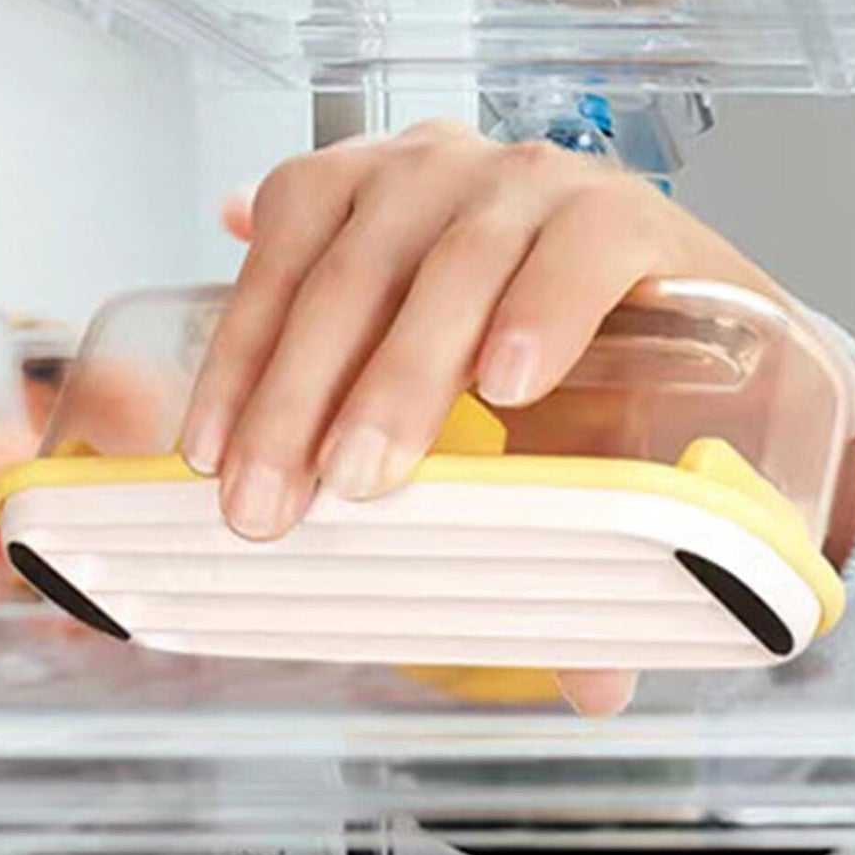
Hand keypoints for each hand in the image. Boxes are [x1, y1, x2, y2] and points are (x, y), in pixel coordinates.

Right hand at [190, 120, 789, 715]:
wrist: (593, 278)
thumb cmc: (626, 365)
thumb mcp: (639, 441)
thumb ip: (619, 546)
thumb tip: (598, 685)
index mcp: (628, 231)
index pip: (593, 241)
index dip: (550, 303)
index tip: (503, 392)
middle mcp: (529, 180)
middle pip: (455, 261)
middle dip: (387, 380)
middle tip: (343, 487)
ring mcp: (432, 170)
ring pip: (351, 256)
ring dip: (287, 375)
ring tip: (252, 483)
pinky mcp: (352, 181)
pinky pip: (281, 237)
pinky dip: (241, 337)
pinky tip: (215, 418)